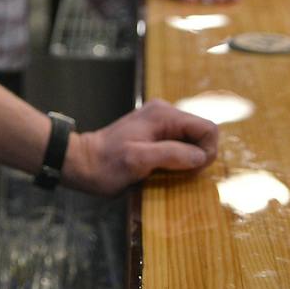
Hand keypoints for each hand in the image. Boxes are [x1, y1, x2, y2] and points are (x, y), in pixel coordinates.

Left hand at [63, 100, 218, 195]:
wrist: (81, 162)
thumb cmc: (107, 165)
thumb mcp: (139, 161)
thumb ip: (171, 154)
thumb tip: (201, 156)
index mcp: (164, 115)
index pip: (208, 128)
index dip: (207, 152)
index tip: (190, 170)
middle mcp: (165, 113)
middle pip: (201, 134)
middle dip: (198, 157)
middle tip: (178, 175)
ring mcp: (160, 123)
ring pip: (192, 141)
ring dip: (188, 160)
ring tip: (168, 174)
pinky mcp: (155, 134)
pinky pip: (180, 146)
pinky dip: (178, 160)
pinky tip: (163, 171)